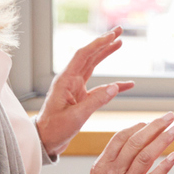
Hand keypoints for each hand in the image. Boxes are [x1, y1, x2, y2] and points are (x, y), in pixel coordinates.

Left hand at [35, 28, 136, 157]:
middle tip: (119, 31)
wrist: (45, 141)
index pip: (83, 55)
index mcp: (65, 81)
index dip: (98, 44)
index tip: (112, 35)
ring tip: (119, 43)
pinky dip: (114, 84)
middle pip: (89, 56)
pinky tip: (128, 84)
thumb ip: (96, 101)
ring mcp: (75, 88)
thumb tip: (115, 87)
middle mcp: (70, 81)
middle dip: (104, 43)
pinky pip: (100, 87)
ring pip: (93, 66)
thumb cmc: (54, 129)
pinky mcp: (81, 98)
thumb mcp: (76, 116)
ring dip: (106, 55)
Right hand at [71, 113, 173, 173]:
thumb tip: (135, 152)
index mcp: (101, 166)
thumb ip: (113, 165)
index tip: (151, 121)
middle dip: (154, 127)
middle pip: (135, 143)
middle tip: (169, 117)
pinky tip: (173, 157)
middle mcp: (112, 173)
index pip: (120, 138)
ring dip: (162, 140)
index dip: (138, 127)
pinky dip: (163, 167)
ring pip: (145, 157)